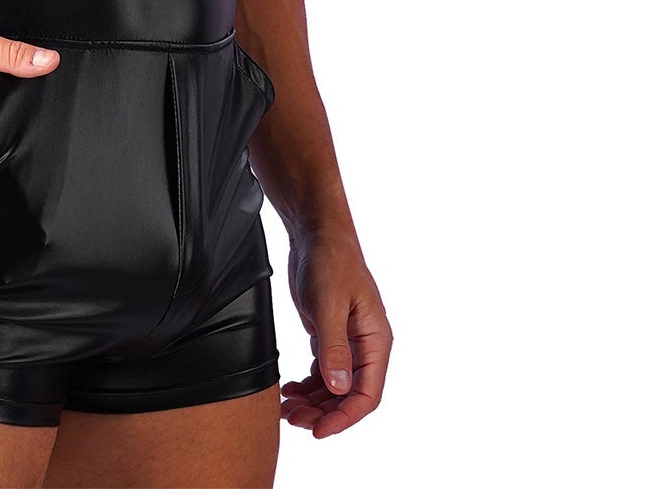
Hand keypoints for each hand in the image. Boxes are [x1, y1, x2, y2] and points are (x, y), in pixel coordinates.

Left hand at [279, 228, 391, 437]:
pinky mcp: (329, 334)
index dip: (344, 418)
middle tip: (293, 419)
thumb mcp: (328, 303)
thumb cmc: (330, 260)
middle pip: (349, 396)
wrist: (316, 231)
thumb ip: (334, 347)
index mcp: (376, 340)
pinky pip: (322, 371)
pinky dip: (307, 385)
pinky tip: (289, 390)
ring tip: (286, 408)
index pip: (368, 394)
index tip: (318, 431)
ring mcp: (347, 341)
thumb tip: (339, 388)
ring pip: (334, 387)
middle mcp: (365, 345)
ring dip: (313, 402)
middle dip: (323, 413)